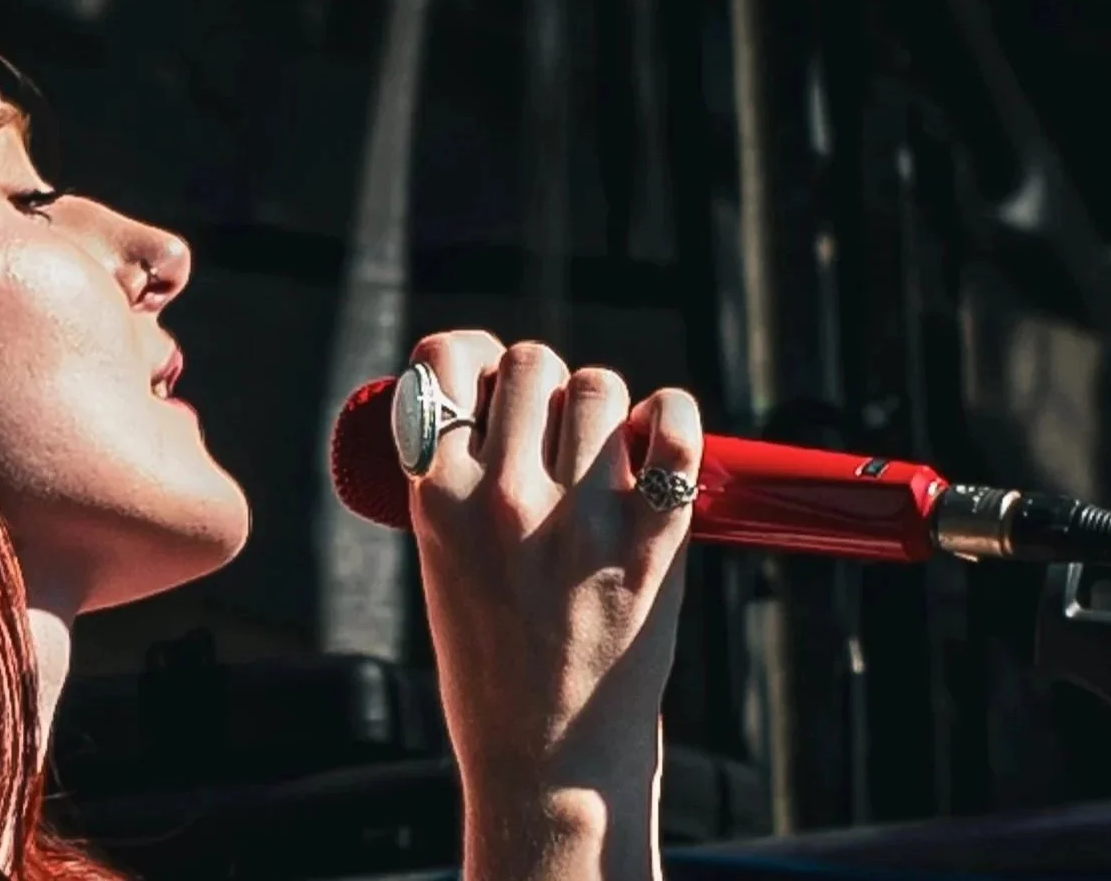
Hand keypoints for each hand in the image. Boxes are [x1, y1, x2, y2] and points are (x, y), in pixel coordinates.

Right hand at [405, 332, 701, 880]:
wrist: (547, 755)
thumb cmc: (492, 660)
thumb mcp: (441, 561)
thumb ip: (464, 481)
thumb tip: (507, 394)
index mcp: (437, 500)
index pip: (444, 362)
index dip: (470, 355)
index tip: (486, 379)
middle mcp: (504, 499)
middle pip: (533, 362)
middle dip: (543, 382)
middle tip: (551, 431)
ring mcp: (580, 519)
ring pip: (599, 385)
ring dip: (603, 407)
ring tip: (601, 455)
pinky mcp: (651, 542)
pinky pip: (674, 428)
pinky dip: (672, 418)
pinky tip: (659, 439)